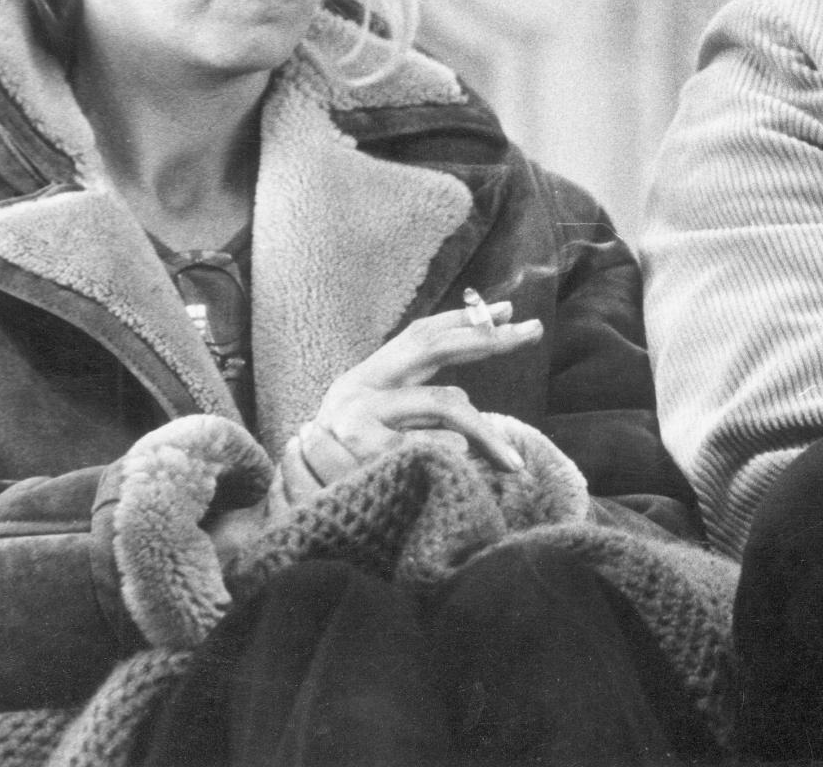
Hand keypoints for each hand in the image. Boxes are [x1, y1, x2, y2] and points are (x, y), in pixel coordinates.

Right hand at [276, 299, 543, 507]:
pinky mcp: (363, 449)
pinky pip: (428, 443)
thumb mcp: (375, 435)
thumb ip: (415, 417)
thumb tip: (467, 423)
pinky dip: (452, 451)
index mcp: (366, 378)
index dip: (463, 319)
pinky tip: (466, 462)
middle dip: (488, 336)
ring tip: (508, 458)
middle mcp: (359, 386)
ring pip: (444, 400)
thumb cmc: (341, 475)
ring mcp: (359, 416)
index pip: (420, 335)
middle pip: (434, 348)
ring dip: (483, 428)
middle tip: (534, 329)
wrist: (289, 514)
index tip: (508, 308)